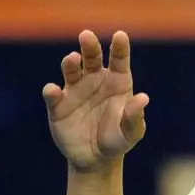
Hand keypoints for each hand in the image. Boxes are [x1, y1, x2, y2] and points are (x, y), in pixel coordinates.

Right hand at [43, 30, 148, 171]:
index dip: (119, 46)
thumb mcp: (131, 132)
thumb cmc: (118, 140)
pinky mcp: (58, 106)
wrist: (95, 159)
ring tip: (72, 59)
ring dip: (70, 63)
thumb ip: (135, 116)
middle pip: (91, 56)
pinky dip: (51, 91)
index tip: (120, 35)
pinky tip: (53, 91)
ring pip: (70, 69)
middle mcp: (95, 79)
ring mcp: (75, 90)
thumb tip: (143, 98)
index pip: (118, 58)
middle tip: (86, 35)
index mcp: (117, 81)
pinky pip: (53, 95)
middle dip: (89, 45)